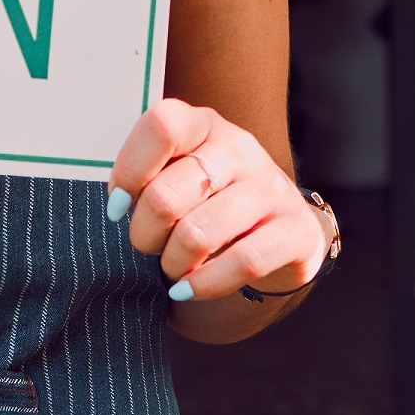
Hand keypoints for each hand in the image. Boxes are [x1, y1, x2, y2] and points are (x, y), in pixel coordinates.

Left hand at [107, 98, 326, 304]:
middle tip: (147, 246)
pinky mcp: (296, 229)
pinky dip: (204, 285)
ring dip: (172, 263)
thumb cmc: (208, 201)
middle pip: (167, 194)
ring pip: (199, 234)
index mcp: (204, 125)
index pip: (162, 127)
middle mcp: (241, 148)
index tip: (119, 206)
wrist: (277, 230)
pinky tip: (187, 289)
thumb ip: (146, 178)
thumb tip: (119, 205)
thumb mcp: (177, 175)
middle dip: (144, 234)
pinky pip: (242, 262)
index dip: (129, 171)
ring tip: (171, 267)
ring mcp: (271, 187)